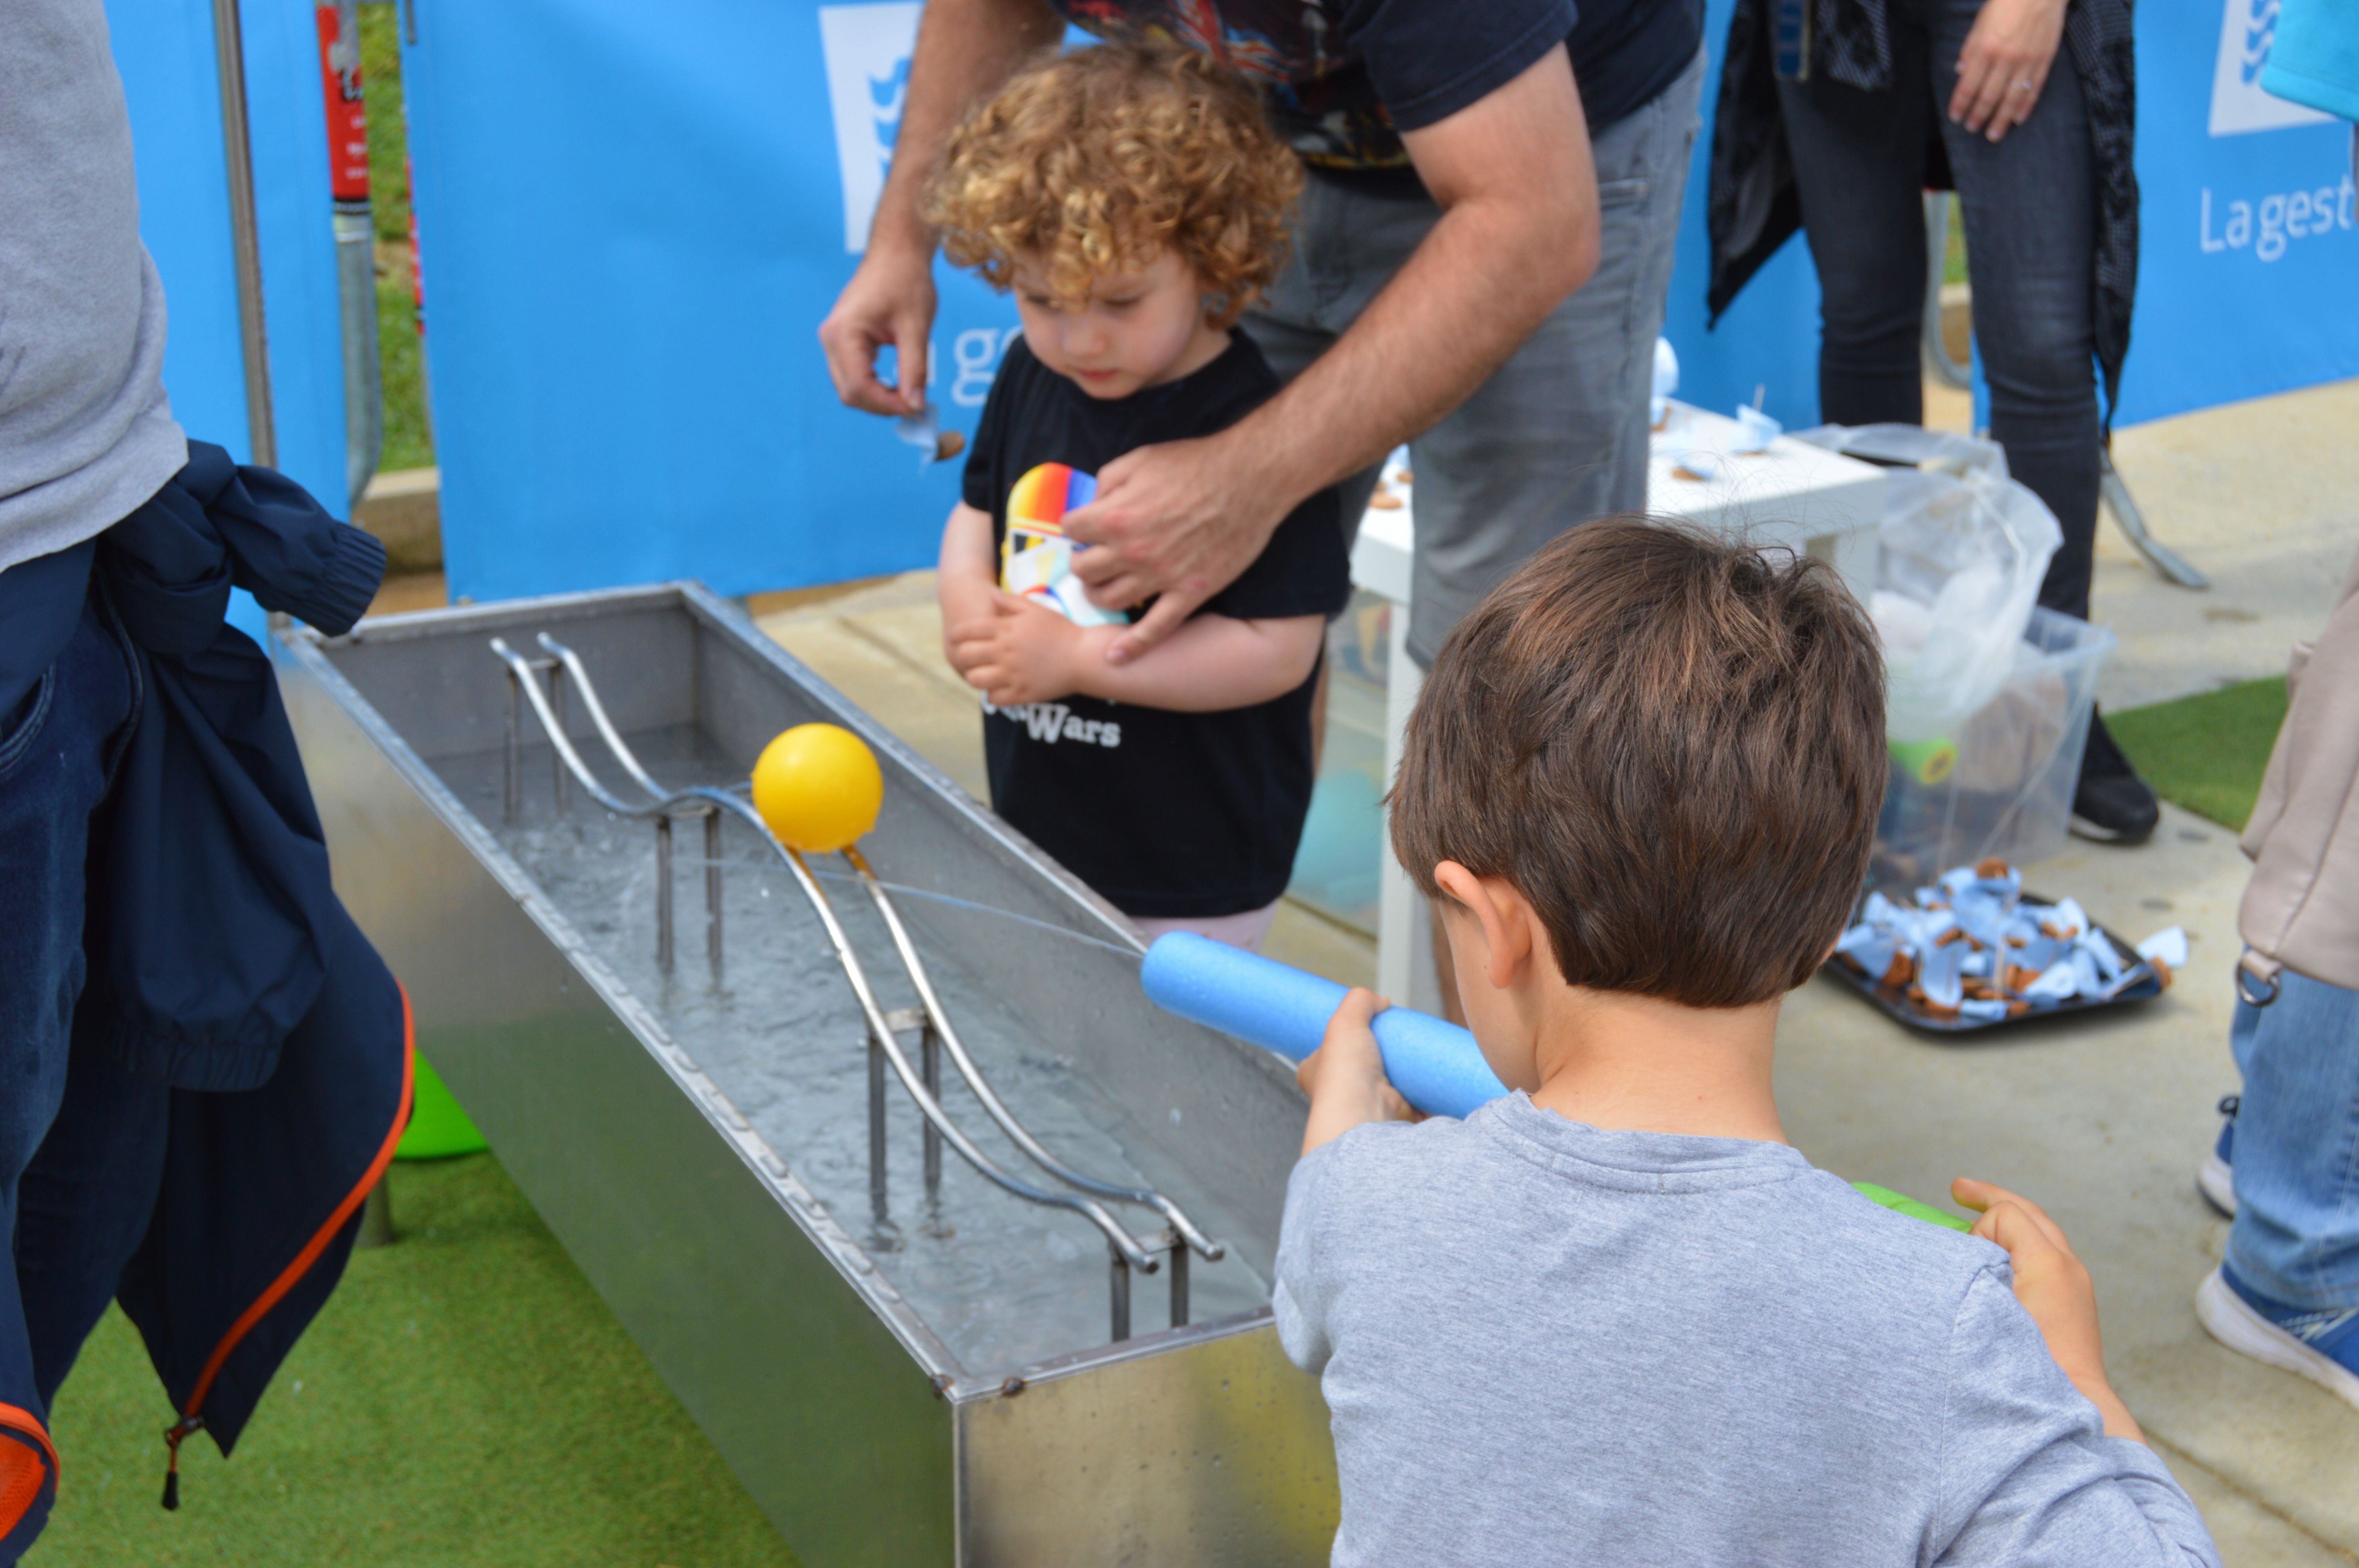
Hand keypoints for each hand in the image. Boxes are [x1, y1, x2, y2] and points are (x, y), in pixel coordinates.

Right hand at [818, 241, 938, 415]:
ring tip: (908, 396)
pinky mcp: (843, 340)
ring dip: (877, 398)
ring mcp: (834, 339)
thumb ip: (914, 369)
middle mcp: (831, 338)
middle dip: (881, 405)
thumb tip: (916, 405)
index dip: (887, 404)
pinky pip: (853, 374)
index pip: (859, 386)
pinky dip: (873, 385)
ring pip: (849, 387)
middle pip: (849, 392)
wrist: (897, 252)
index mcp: (845, 332)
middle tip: (914, 407)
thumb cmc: (905, 279)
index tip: (915, 409)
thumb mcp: (916, 328)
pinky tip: (896, 385)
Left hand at [946, 591, 1087, 705]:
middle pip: (966, 655)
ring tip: (985, 674)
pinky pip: (994, 698)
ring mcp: (1012, 674)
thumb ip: (1009, 602)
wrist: (1084, 657)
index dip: (956, 635)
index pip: (966, 631)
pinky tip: (1000, 688)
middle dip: (966, 655)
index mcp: (1005, 629)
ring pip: (976, 679)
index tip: (957, 639)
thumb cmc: (1061, 630)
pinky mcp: (1021, 694)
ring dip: (977, 676)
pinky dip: (993, 694)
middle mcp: (1005, 652)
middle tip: (973, 657)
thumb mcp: (1035, 610)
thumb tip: (989, 595)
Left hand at [1061, 431, 1290, 664]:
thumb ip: (1107, 482)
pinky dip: (1133, 646)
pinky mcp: (1189, 593)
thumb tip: (1093, 504)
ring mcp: (1160, 576)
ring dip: (1100, 594)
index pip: (1070, 530)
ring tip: (1105, 586)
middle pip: (1084, 570)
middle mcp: (1132, 551)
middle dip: (1084, 561)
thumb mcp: (1140, 459)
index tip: (1087, 526)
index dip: (1078, 526)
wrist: (1251, 479)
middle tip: (1095, 556)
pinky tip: (1115, 657)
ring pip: (1109, 600)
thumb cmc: (1196, 465)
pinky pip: (1155, 628)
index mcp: (1115, 515)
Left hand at [1297, 989, 1417, 1154]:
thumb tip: (1380, 1000)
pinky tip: (1432, 1077)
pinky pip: (1418, 1100)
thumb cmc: (1344, 1076)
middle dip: (1381, 1054)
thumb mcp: (1344, 1021)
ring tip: (1416, 1054)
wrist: (1367, 1118)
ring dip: (1405, 1073)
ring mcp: (1370, 1107)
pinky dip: (1426, 1092)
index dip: (1344, 1037)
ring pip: (1392, 1083)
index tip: (1364, 1028)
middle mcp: (1341, 1094)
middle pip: (1363, 1065)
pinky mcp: (1399, 1116)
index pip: (1325, 1051)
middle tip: (1395, 1040)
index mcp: (1315, 1074)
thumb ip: (1359, 1000)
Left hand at [1950, 0, 2064, 141]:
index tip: (1955, 117)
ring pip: (2011, 98)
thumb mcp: (1980, 23)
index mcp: (1985, 49)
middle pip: (1988, 96)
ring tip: (1993, 134)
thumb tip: (1959, 71)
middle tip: (1972, 129)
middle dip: (1978, 116)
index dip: (1960, 105)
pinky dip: (2025, 106)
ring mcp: (2027, 60)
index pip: (1968, 86)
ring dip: (2001, 119)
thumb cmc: (2006, 2)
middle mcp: (2005, 58)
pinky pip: (2034, 88)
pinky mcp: (2044, 59)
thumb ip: (1969, 48)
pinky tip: (2018, 119)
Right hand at [1952, 1178, 2144, 1441]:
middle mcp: (2068, 1268)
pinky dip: (2019, 1246)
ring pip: (2040, 1234)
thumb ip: (1977, 1268)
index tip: (1961, 1254)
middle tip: (1957, 1189)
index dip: (1979, 1225)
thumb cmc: (2026, 1365)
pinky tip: (1997, 1260)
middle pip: (2029, 1214)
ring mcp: (2076, 1286)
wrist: (2072, 1409)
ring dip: (2007, 1222)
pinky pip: (2045, 1258)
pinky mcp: (2075, 1304)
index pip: (2007, 1215)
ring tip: (1975, 1219)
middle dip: (1992, 1198)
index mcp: (2049, 1263)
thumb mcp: (1989, 1308)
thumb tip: (1968, 1252)